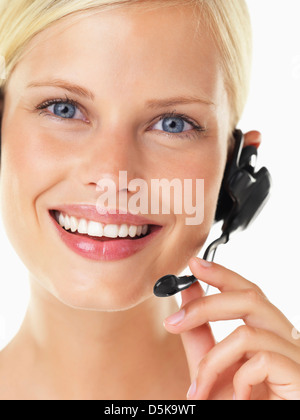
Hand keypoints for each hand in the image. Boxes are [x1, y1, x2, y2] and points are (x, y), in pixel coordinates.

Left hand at [164, 257, 299, 399]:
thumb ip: (200, 330)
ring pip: (247, 333)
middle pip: (251, 298)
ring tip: (199, 391)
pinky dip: (239, 380)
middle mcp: (287, 337)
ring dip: (212, 363)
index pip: (249, 291)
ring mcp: (297, 356)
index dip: (223, 274)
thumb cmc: (238, 404)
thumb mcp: (212, 366)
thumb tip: (187, 291)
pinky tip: (237, 400)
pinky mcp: (299, 375)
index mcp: (269, 331)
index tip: (194, 264)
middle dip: (205, 306)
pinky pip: (262, 360)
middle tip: (172, 322)